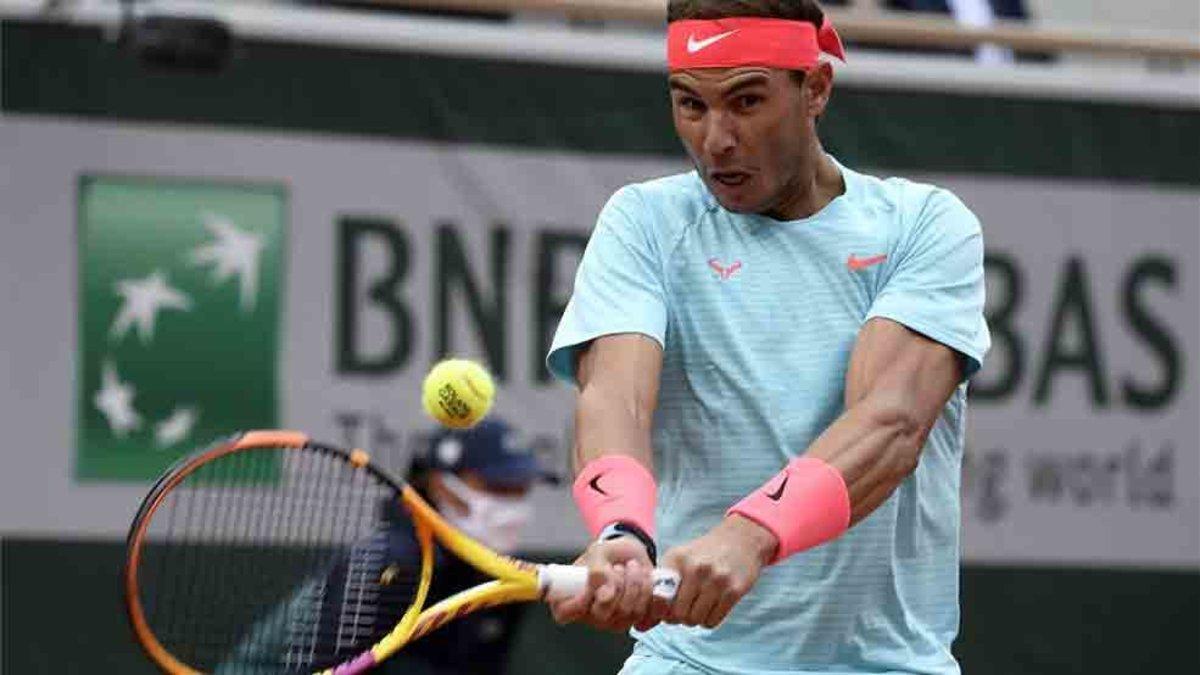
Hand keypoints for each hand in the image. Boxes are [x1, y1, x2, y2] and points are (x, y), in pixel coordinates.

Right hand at [548, 536, 659, 631]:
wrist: (634, 554)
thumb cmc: (609, 554)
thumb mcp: (599, 553)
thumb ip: (597, 572)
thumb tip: (605, 596)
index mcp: (572, 599)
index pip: (564, 613)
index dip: (576, 603)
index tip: (590, 585)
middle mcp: (591, 615)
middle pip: (601, 616)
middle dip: (615, 586)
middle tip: (618, 567)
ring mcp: (613, 621)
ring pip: (626, 613)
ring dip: (634, 583)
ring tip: (631, 567)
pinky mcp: (635, 621)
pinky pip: (645, 614)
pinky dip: (647, 591)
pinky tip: (644, 579)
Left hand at [659, 515, 775, 627]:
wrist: (740, 540)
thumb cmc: (704, 553)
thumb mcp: (679, 557)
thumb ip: (661, 582)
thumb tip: (645, 619)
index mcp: (677, 559)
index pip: (658, 597)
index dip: (660, 610)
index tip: (665, 610)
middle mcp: (695, 568)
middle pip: (677, 614)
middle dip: (679, 618)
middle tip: (684, 610)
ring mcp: (716, 580)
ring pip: (695, 620)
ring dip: (695, 619)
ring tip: (698, 607)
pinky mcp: (734, 590)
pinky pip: (713, 621)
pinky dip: (709, 620)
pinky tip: (711, 607)